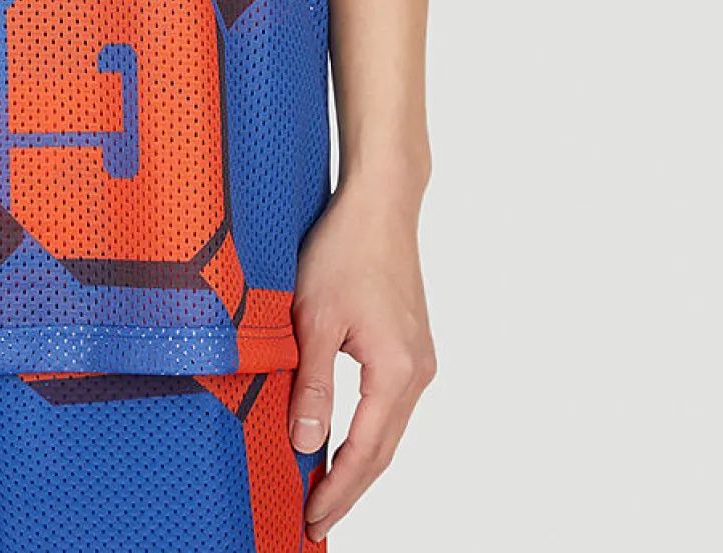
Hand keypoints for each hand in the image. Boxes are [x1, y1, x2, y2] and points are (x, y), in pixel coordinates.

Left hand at [286, 172, 436, 541]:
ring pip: (388, 430)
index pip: (365, 453)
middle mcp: (417, 373)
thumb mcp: (315, 316)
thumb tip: (304, 443)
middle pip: (383, 451)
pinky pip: (389, 406)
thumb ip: (312, 383)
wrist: (381, 202)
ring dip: (358, 463)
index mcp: (397, 372)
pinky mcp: (410, 346)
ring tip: (324, 491)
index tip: (311, 521)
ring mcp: (418, 360)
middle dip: (348, 489)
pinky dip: (366, 433)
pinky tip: (343, 441)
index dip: (338, 491)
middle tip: (314, 520)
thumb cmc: (345, 248)